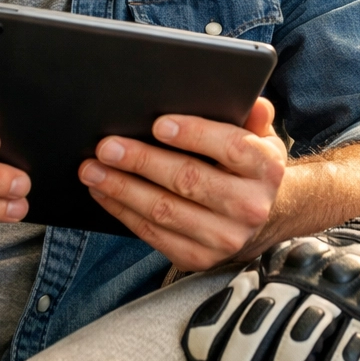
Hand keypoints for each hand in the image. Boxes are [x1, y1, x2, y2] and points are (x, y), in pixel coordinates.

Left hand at [78, 97, 285, 270]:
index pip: (231, 146)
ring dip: (122, 188)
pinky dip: (124, 212)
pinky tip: (104, 193)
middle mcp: (249, 206)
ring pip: (164, 210)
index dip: (193, 134)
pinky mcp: (199, 257)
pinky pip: (154, 234)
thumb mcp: (261, 137)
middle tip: (107, 146)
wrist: (262, 218)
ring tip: (93, 170)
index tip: (158, 124)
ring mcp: (224, 237)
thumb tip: (253, 103)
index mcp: (266, 168)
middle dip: (142, 161)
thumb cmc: (249, 167)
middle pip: (188, 180)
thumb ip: (254, 117)